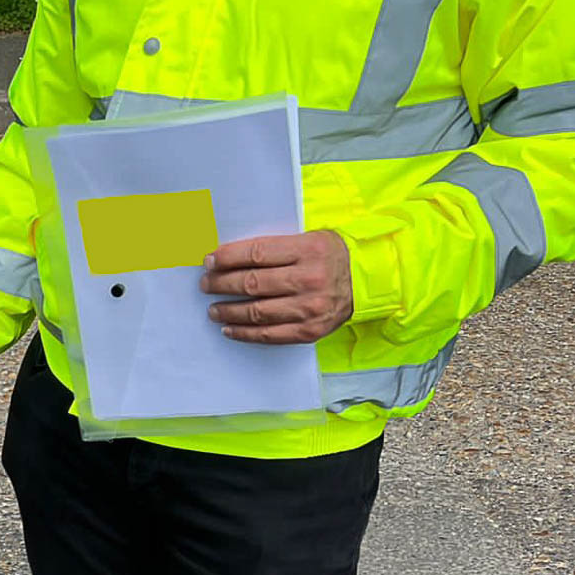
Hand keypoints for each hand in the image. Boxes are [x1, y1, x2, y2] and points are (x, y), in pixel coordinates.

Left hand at [202, 230, 353, 343]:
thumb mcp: (309, 239)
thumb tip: (227, 256)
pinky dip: (244, 332)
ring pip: (257, 311)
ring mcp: (310, 307)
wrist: (368, 280)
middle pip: (252, 283)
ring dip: (228, 310)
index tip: (209, 260)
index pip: (256, 254)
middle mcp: (309, 279)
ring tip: (213, 308)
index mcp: (308, 250)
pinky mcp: (310, 330)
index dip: (227, 258)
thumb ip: (274, 247)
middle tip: (205, 284)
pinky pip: (269, 335)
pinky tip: (229, 327)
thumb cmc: (330, 256)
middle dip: (221, 284)